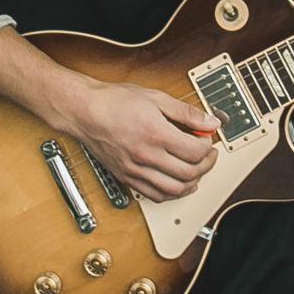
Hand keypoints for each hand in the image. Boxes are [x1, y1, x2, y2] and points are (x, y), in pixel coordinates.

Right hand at [62, 79, 222, 202]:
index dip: (207, 147)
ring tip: (197, 170)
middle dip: (206, 165)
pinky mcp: (127, 177)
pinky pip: (155, 196)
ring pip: (174, 190)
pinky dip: (172, 193)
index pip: (195, 152)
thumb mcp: (155, 97)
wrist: (84, 111)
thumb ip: (186, 112)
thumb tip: (210, 121)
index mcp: (155, 134)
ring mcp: (135, 170)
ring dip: (193, 182)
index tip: (207, 139)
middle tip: (208, 154)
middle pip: (189, 173)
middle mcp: (146, 156)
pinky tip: (178, 184)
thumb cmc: (113, 102)